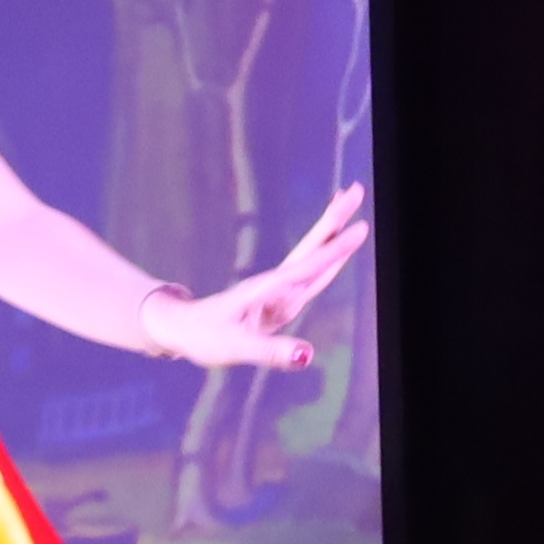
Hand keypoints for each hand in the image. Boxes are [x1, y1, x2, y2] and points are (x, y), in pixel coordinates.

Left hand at [140, 186, 369, 368]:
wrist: (182, 329)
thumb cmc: (204, 337)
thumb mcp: (236, 348)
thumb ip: (271, 352)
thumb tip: (308, 355)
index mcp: (267, 290)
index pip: (308, 267)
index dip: (335, 250)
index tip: (361, 228)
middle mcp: (276, 286)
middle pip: (311, 249)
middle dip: (334, 221)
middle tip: (355, 189)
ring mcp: (278, 292)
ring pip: (312, 258)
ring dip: (332, 233)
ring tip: (349, 204)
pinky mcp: (279, 301)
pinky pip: (309, 276)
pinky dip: (326, 259)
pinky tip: (335, 252)